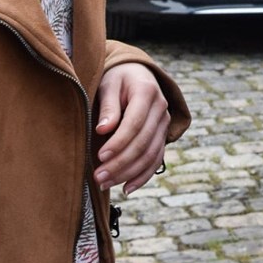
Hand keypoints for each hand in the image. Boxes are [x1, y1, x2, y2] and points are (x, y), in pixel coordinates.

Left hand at [94, 62, 170, 195]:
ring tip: (105, 184)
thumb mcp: (108, 84)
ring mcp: (164, 124)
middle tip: (98, 177)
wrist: (136, 74)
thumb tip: (103, 130)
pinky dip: (143, 176)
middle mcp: (161, 109)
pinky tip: (126, 188)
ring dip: (128, 173)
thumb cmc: (117, 79)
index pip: (134, 123)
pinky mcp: (162, 136)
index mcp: (147, 92)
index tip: (100, 156)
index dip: (118, 142)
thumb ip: (108, 106)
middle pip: (143, 143)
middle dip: (120, 163)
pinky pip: (156, 160)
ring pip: (150, 155)